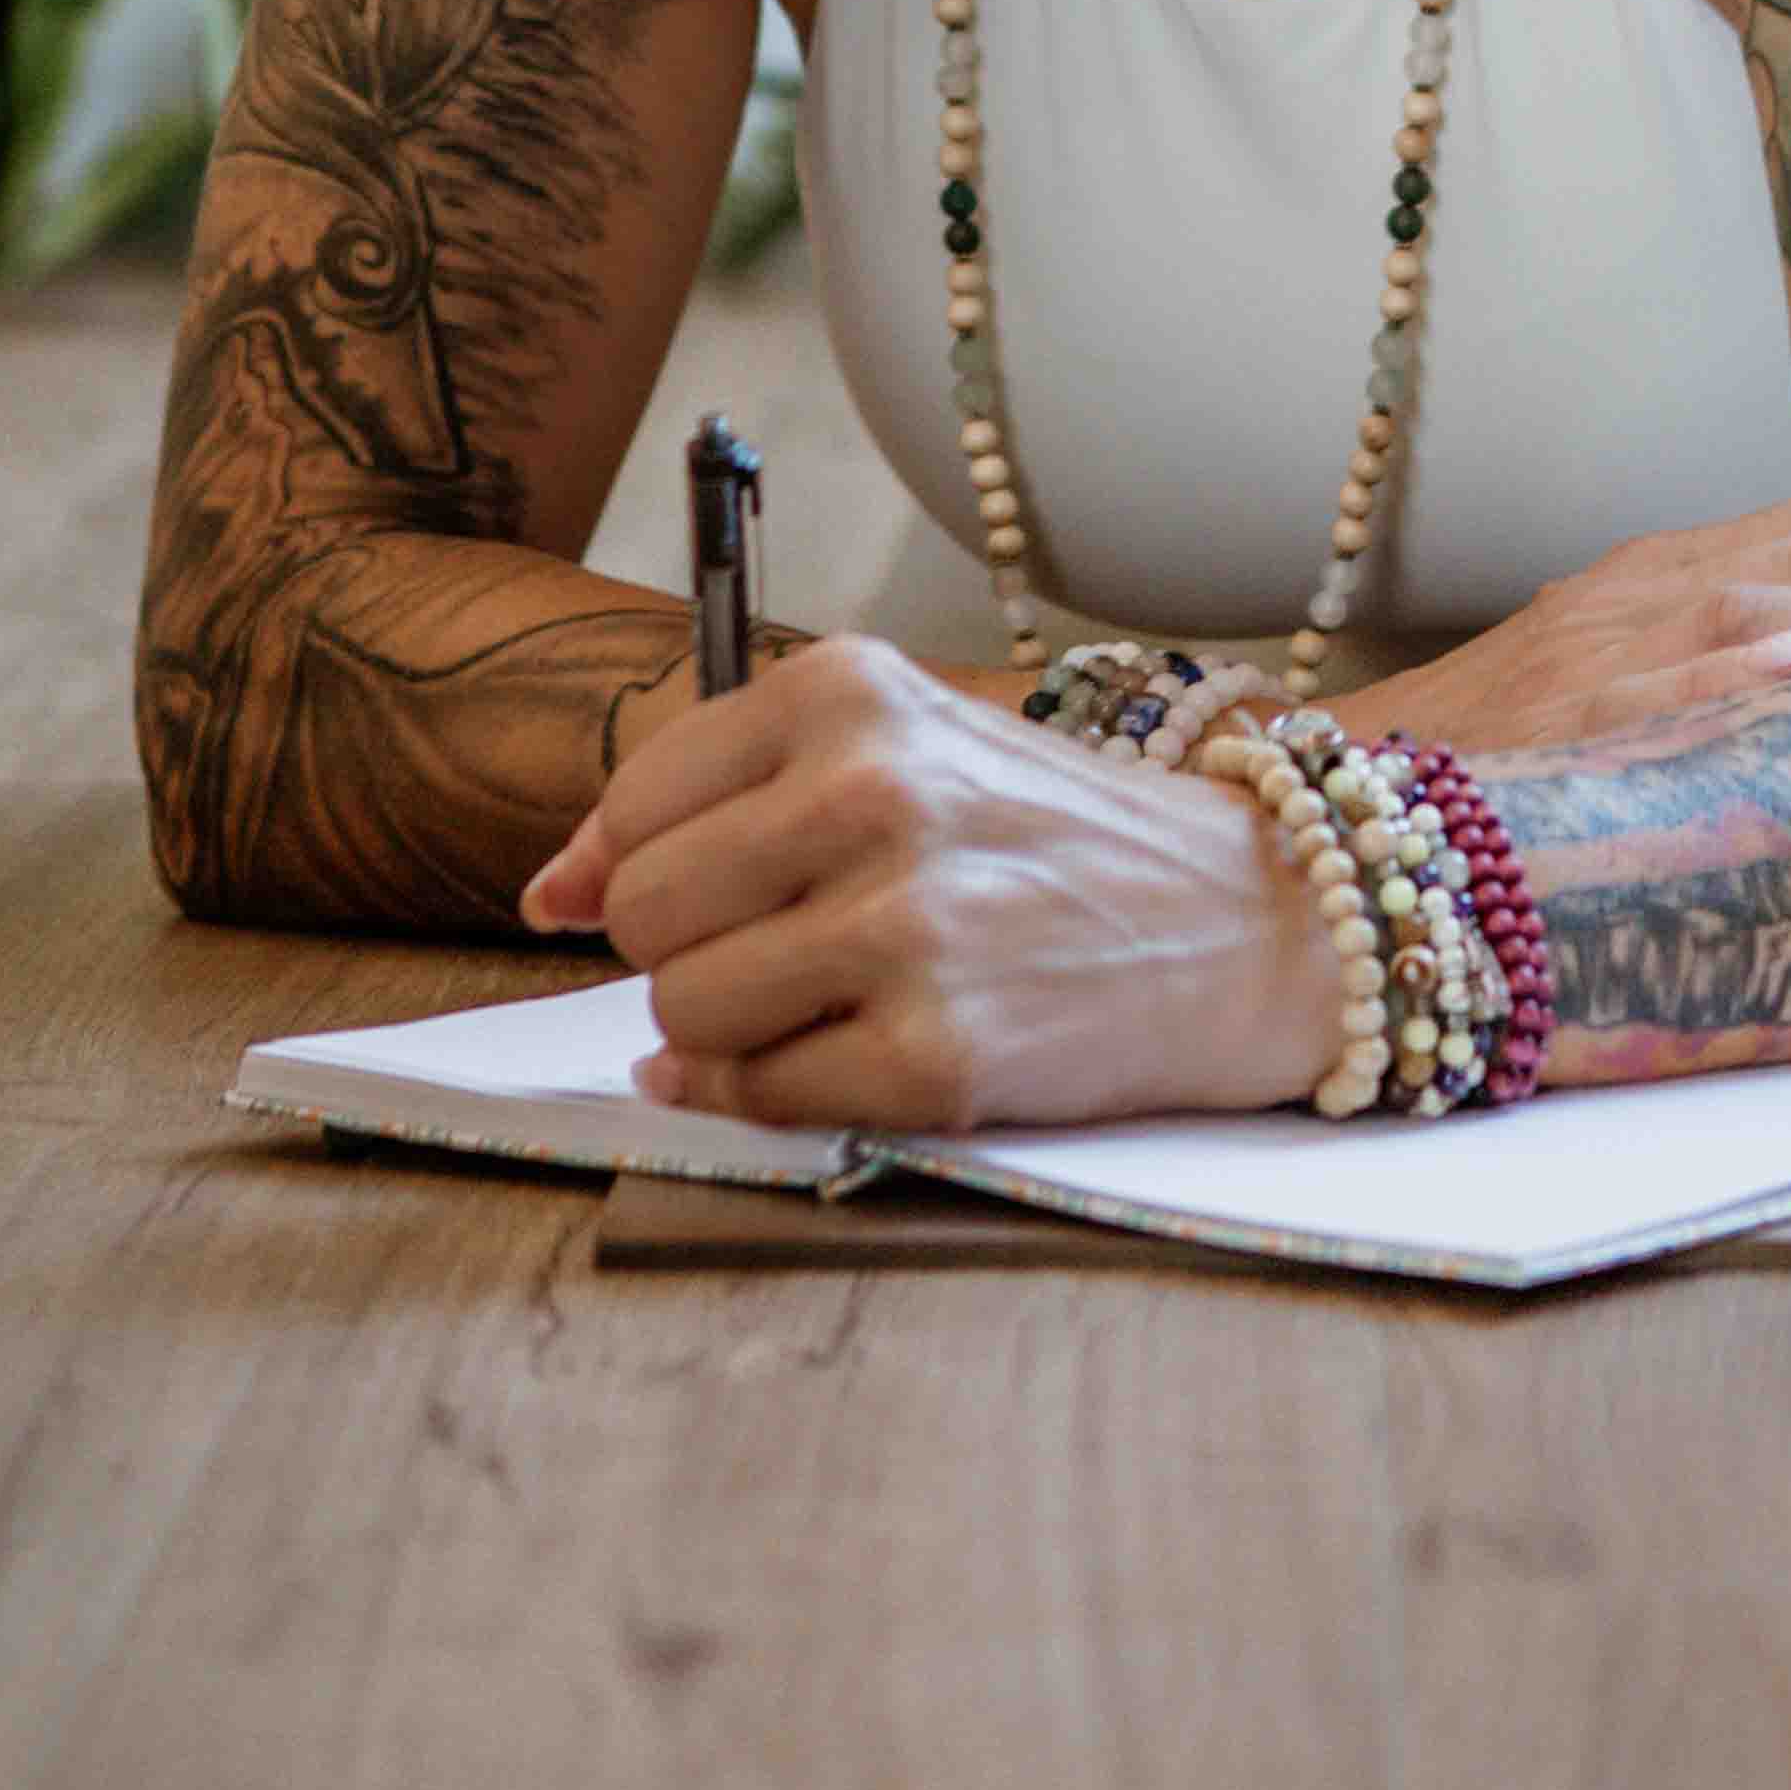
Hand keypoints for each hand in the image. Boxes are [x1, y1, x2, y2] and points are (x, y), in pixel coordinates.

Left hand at [512, 632, 1340, 1132]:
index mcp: (850, 691)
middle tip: (790, 945)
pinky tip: (850, 1056)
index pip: (638, 806)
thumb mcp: (896, 749)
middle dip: (689, 952)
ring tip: (833, 997)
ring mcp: (908, 927)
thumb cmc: (1046, 835)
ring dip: (734, 1032)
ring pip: (684, 1016)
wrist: (1245, 918)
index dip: (647, 869)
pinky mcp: (938, 1055)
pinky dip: (777, 1096)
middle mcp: (873, 791)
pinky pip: (761, 1098)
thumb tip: (544, 892)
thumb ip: (716, 800)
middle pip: (645, 917)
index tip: (706, 894)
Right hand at [1346, 487, 1790, 759]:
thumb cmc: (1531, 744)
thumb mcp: (1654, 667)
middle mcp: (1656, 577)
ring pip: (1776, 598)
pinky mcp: (1558, 711)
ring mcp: (1605, 638)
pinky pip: (1648, 676)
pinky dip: (1725, 662)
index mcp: (1691, 560)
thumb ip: (1761, 648)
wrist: (1370, 786)